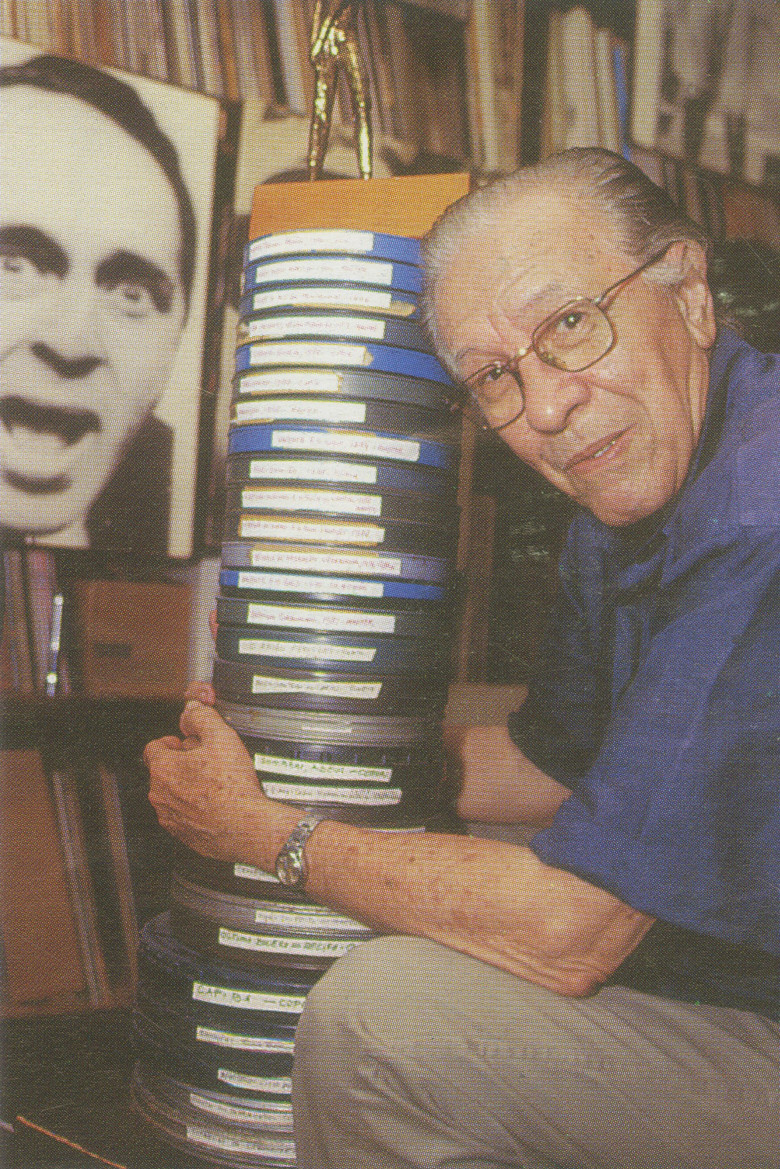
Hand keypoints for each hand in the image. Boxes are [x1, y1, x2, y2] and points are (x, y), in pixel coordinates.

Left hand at [144, 699, 278, 864]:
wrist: (246, 828)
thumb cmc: (233, 788)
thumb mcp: (221, 737)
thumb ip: (202, 717)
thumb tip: (192, 709)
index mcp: (163, 769)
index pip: (153, 748)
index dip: (170, 742)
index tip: (185, 743)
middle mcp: (160, 795)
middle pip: (164, 771)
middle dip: (182, 763)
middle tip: (207, 761)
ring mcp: (170, 818)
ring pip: (173, 794)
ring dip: (188, 786)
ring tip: (215, 783)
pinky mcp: (183, 835)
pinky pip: (184, 815)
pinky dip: (196, 808)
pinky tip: (217, 803)